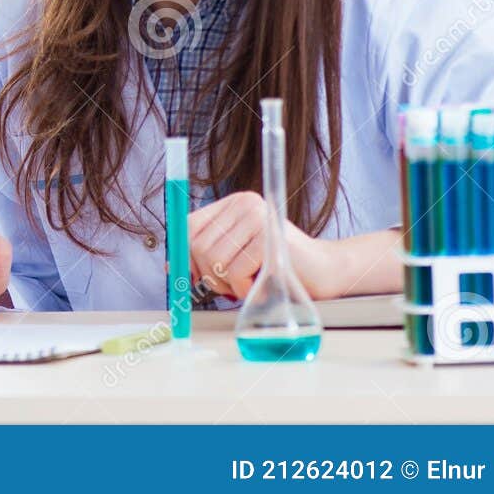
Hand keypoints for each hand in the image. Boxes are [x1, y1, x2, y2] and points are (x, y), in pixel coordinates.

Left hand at [187, 191, 335, 301]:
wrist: (324, 272)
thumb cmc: (278, 267)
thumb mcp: (238, 256)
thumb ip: (208, 255)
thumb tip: (170, 265)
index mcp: (233, 205)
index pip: (189, 226)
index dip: (187, 256)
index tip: (196, 276)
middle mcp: (244, 204)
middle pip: (198, 245)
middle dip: (209, 276)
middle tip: (230, 286)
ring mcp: (257, 218)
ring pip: (214, 259)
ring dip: (227, 284)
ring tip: (247, 285)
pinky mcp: (269, 238)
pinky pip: (235, 271)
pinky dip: (243, 288)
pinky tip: (260, 285)